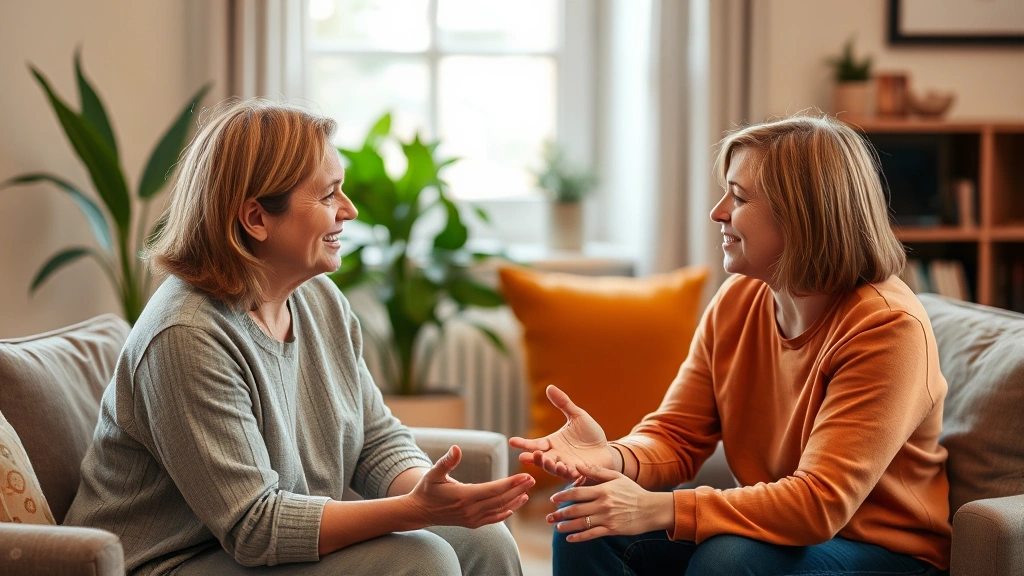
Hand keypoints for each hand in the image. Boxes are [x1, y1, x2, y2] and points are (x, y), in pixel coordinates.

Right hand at [406, 445, 534, 528]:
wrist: (419, 512)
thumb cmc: (426, 489)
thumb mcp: (433, 473)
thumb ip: (447, 461)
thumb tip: (456, 448)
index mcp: (464, 496)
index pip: (494, 490)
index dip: (511, 483)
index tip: (525, 475)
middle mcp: (470, 510)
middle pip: (501, 500)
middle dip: (518, 489)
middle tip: (532, 479)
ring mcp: (472, 519)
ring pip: (499, 510)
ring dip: (515, 501)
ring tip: (527, 491)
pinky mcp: (471, 524)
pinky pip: (492, 519)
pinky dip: (504, 513)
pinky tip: (513, 507)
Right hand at [509, 385, 615, 481]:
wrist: (607, 449)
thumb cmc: (591, 434)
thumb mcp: (577, 416)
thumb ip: (563, 403)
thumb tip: (549, 387)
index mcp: (552, 443)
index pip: (535, 443)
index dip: (523, 444)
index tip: (512, 441)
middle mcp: (556, 456)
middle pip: (540, 458)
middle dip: (533, 458)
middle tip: (525, 456)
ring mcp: (566, 466)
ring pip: (552, 468)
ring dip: (547, 466)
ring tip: (546, 460)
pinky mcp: (578, 473)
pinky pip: (568, 474)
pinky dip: (565, 472)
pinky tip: (563, 467)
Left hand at [546, 464, 673, 542]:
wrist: (651, 509)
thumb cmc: (633, 491)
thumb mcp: (616, 477)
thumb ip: (596, 471)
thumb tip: (577, 465)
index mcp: (603, 490)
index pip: (577, 492)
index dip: (563, 496)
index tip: (553, 499)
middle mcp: (603, 504)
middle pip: (576, 509)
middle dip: (560, 513)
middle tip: (549, 516)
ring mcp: (607, 518)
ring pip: (581, 523)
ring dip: (566, 526)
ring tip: (557, 527)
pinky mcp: (612, 530)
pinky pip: (592, 534)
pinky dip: (579, 537)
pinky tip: (569, 539)